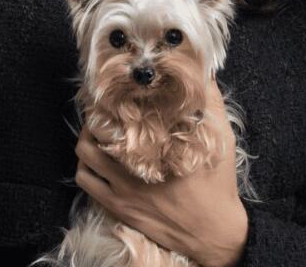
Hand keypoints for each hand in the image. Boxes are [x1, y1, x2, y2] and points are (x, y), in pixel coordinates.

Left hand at [75, 75, 248, 266]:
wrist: (215, 232)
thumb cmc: (218, 183)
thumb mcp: (220, 137)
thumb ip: (211, 101)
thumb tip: (204, 72)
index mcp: (157, 148)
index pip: (120, 116)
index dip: (109, 100)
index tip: (110, 89)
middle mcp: (133, 170)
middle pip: (93, 134)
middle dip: (94, 117)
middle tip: (100, 108)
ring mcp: (123, 191)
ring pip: (85, 158)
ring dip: (86, 139)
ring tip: (97, 129)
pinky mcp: (119, 208)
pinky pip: (87, 183)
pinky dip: (86, 166)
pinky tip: (98, 158)